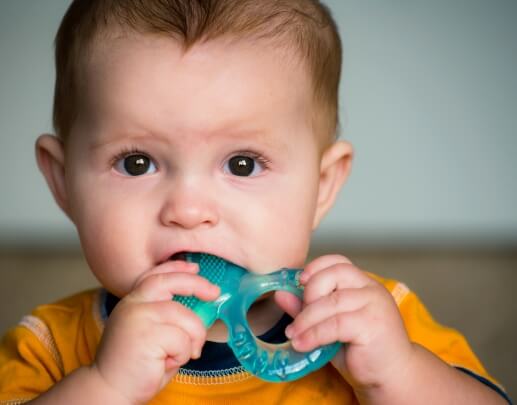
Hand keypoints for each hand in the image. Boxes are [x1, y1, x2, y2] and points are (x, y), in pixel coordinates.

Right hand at [91, 261, 219, 404]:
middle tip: (214, 293)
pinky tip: (166, 364)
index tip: (194, 268)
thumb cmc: (136, 365)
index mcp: (133, 302)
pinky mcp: (146, 335)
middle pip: (171, 282)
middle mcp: (133, 304)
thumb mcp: (151, 332)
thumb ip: (167, 316)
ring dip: (191, 339)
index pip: (156, 275)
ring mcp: (138, 317)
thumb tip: (200, 305)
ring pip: (185, 317)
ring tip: (177, 356)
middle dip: (197, 285)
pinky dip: (182, 355)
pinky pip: (183, 340)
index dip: (176, 268)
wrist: (109, 390)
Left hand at [276, 255, 414, 391]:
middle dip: (309, 294)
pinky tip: (302, 344)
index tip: (298, 281)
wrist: (391, 376)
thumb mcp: (329, 325)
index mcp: (363, 284)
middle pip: (334, 274)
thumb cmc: (360, 350)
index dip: (316, 267)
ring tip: (293, 335)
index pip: (338, 261)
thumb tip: (280, 294)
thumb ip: (307, 308)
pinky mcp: (373, 324)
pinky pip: (335, 324)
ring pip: (331, 302)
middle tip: (298, 318)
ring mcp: (375, 305)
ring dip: (306, 319)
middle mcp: (371, 289)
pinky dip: (314, 334)